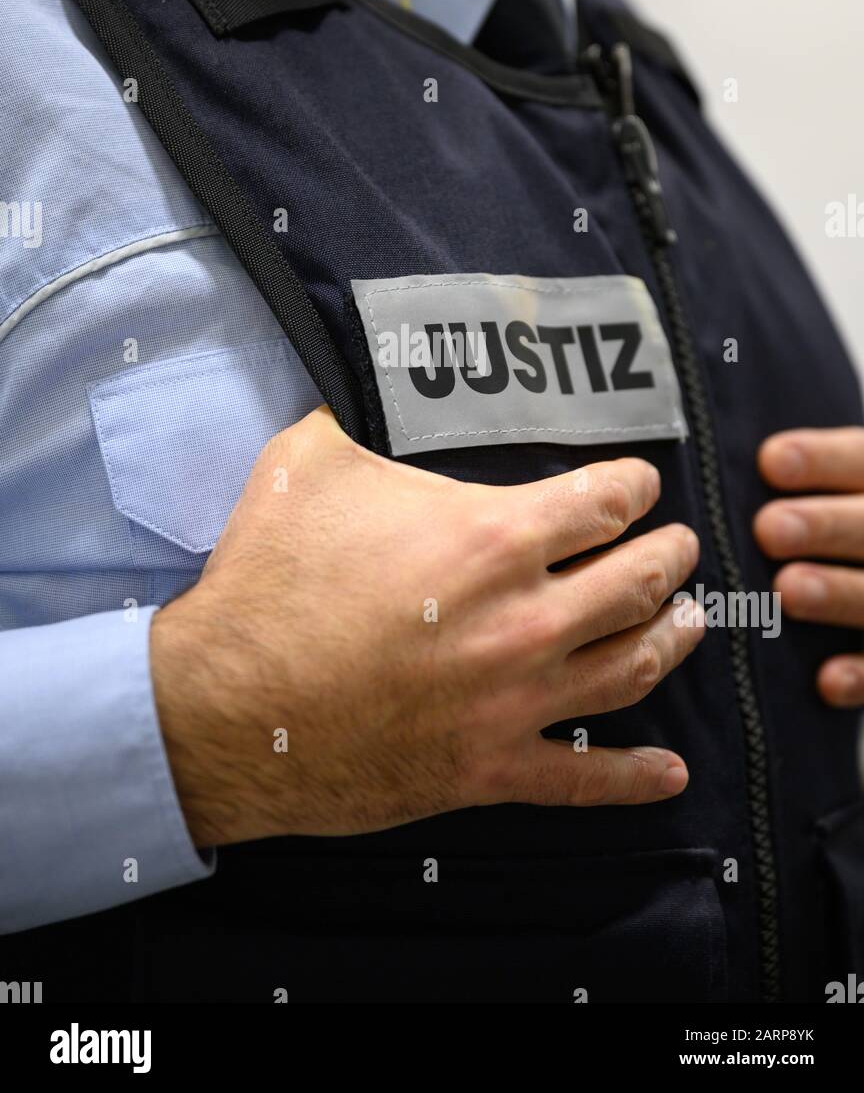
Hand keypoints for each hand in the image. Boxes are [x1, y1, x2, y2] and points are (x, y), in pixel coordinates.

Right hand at [152, 407, 702, 846]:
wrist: (224, 707)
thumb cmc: (268, 581)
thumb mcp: (307, 466)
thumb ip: (356, 428)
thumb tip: (358, 407)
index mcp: (492, 538)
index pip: (602, 502)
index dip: (634, 486)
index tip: (641, 485)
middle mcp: (524, 619)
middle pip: (636, 581)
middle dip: (670, 558)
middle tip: (680, 548)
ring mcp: (513, 701)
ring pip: (631, 668)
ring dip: (671, 638)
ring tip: (689, 622)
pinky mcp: (489, 769)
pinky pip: (584, 780)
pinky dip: (634, 776)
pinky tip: (669, 773)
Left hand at [754, 426, 863, 706]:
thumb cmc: (819, 528)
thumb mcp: (822, 488)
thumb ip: (787, 476)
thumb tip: (712, 467)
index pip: (862, 461)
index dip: (825, 460)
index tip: (770, 462)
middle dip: (826, 525)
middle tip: (768, 529)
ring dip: (839, 592)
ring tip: (788, 589)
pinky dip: (862, 673)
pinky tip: (826, 680)